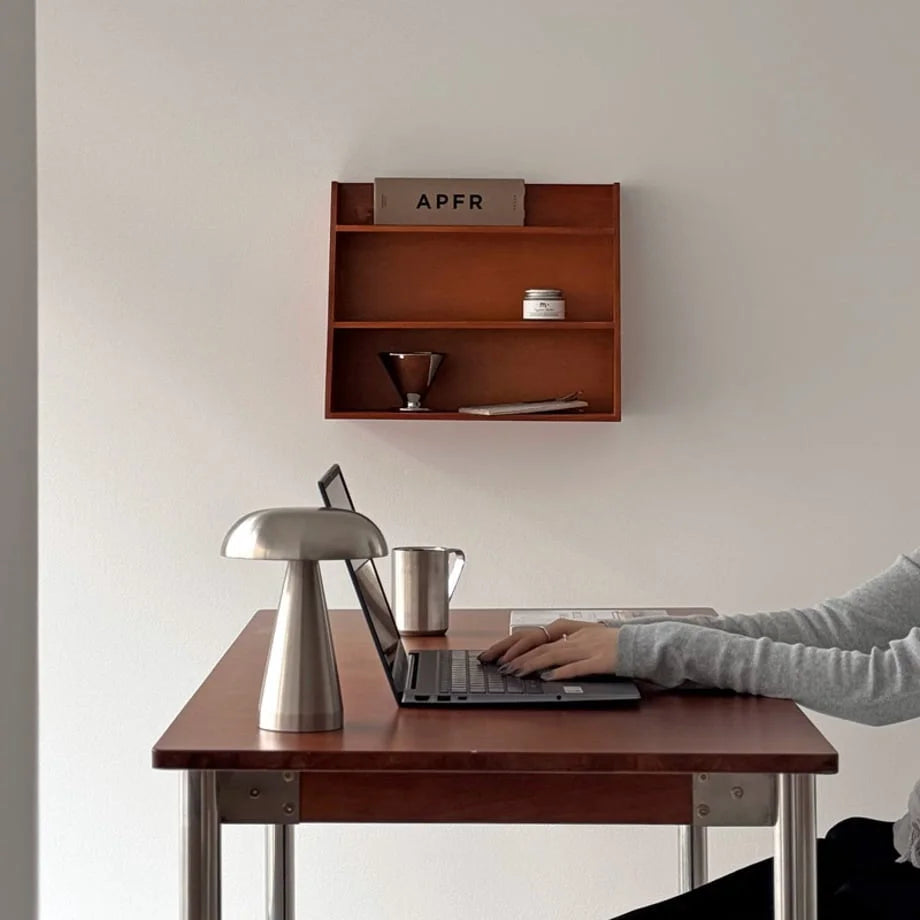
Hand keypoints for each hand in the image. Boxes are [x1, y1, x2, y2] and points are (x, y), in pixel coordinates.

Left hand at [504, 624, 619, 680]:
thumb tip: (544, 658)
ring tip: (516, 672)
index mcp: (574, 630)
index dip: (516, 644)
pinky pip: (579, 667)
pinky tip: (548, 678)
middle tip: (500, 666)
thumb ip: (568, 641)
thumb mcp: (589, 635)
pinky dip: (562, 672)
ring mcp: (589, 648)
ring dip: (533, 664)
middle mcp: (578, 637)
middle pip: (542, 644)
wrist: (643, 645)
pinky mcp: (601, 661)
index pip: (537, 635)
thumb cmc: (616, 643)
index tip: (498, 654)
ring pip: (555, 654)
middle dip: (518, 655)